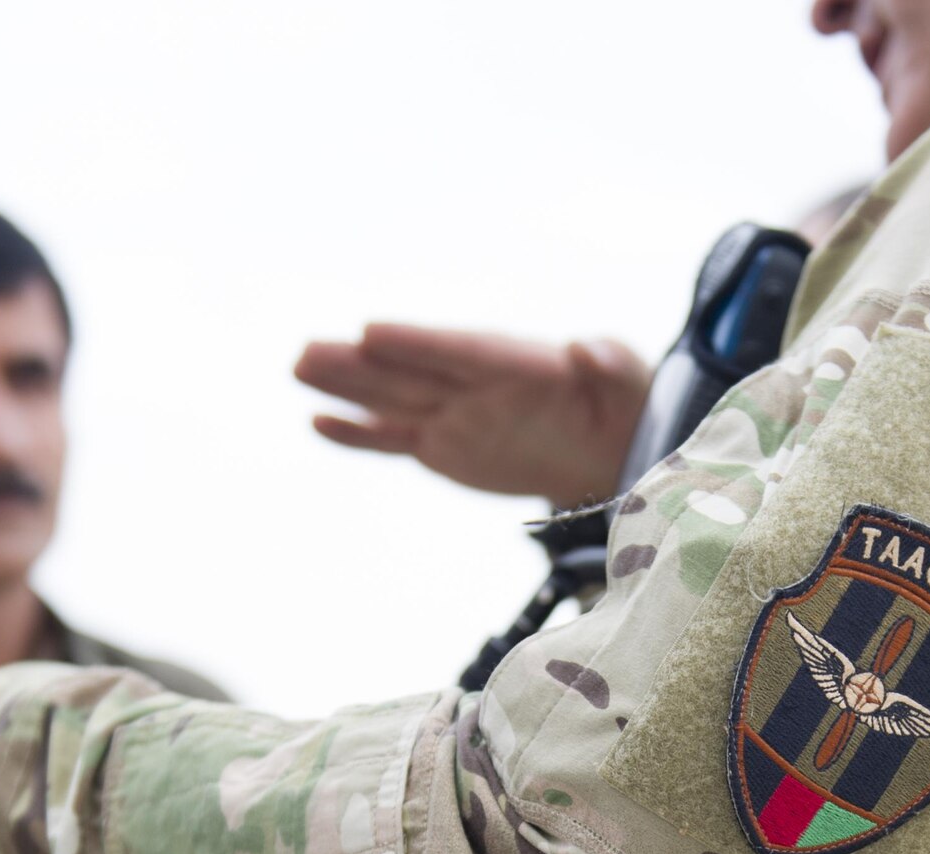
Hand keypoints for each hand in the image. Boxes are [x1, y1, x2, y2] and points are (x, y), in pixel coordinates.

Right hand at [295, 323, 649, 509]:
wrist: (609, 447)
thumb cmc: (623, 404)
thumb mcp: (630, 382)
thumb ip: (609, 362)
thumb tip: (586, 347)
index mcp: (515, 361)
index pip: (458, 350)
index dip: (416, 342)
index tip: (371, 331)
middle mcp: (472, 384)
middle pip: (409, 371)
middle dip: (359, 363)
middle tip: (308, 351)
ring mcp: (452, 414)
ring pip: (390, 400)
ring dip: (344, 388)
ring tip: (299, 368)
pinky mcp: (441, 445)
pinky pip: (393, 440)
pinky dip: (358, 435)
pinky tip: (318, 423)